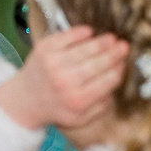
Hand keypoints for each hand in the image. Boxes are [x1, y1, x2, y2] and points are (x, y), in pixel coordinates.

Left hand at [0, 24, 129, 133]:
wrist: (25, 99)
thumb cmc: (58, 107)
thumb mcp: (81, 118)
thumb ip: (101, 107)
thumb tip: (115, 87)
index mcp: (78, 101)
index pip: (107, 80)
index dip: (119, 69)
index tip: (125, 62)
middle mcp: (66, 82)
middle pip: (98, 63)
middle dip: (114, 53)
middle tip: (124, 46)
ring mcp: (54, 63)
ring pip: (85, 49)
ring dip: (102, 42)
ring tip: (112, 38)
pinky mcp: (44, 49)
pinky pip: (67, 36)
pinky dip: (80, 33)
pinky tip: (90, 32)